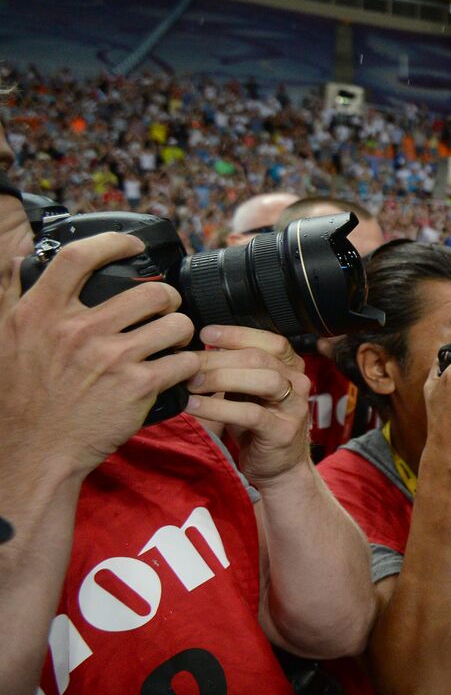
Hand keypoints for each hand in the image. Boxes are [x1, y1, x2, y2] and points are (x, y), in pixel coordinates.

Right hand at [0, 232, 198, 477]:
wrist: (32, 452)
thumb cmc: (18, 398)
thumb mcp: (4, 339)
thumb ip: (13, 296)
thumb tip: (21, 257)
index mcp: (40, 314)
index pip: (79, 258)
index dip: (112, 242)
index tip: (131, 246)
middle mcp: (77, 331)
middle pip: (148, 292)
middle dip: (166, 298)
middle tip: (165, 308)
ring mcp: (110, 358)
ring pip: (175, 323)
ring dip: (181, 331)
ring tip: (173, 340)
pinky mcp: (138, 387)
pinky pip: (184, 361)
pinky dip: (187, 364)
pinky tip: (178, 370)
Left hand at [185, 326, 311, 484]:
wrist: (278, 468)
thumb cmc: (258, 426)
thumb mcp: (247, 392)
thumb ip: (234, 370)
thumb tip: (200, 348)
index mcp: (291, 367)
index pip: (269, 341)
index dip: (237, 334)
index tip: (205, 333)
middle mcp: (298, 383)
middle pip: (260, 358)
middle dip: (218, 359)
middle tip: (187, 363)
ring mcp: (294, 407)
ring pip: (263, 380)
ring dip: (221, 378)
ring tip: (191, 383)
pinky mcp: (283, 431)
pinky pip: (251, 413)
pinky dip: (219, 407)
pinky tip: (195, 406)